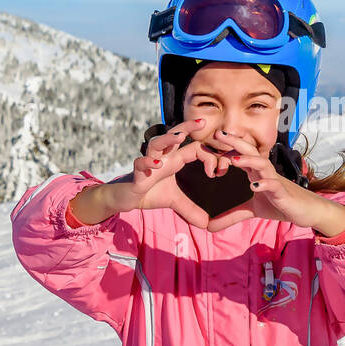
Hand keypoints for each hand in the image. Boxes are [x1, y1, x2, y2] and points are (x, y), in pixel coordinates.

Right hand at [107, 117, 224, 229]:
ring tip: (179, 136)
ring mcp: (149, 162)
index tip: (217, 172)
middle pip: (174, 135)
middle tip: (202, 121)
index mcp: (174, 160)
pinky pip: (140, 163)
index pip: (194, 148)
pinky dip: (147, 162)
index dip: (208, 157)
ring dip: (167, 139)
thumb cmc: (149, 193)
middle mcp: (163, 157)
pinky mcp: (137, 173)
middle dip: (187, 127)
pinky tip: (156, 164)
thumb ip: (190, 209)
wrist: (127, 198)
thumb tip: (206, 223)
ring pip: (156, 143)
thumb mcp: (174, 201)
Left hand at [201, 130, 319, 231]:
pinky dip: (265, 184)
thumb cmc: (280, 204)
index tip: (211, 140)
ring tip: (234, 160)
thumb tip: (209, 227)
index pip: (241, 154)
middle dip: (235, 142)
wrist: (306, 211)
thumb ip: (231, 215)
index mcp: (257, 172)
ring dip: (249, 160)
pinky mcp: (284, 193)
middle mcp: (265, 172)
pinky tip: (254, 186)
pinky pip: (275, 185)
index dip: (228, 147)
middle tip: (219, 134)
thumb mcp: (252, 211)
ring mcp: (276, 181)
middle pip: (251, 151)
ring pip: (263, 164)